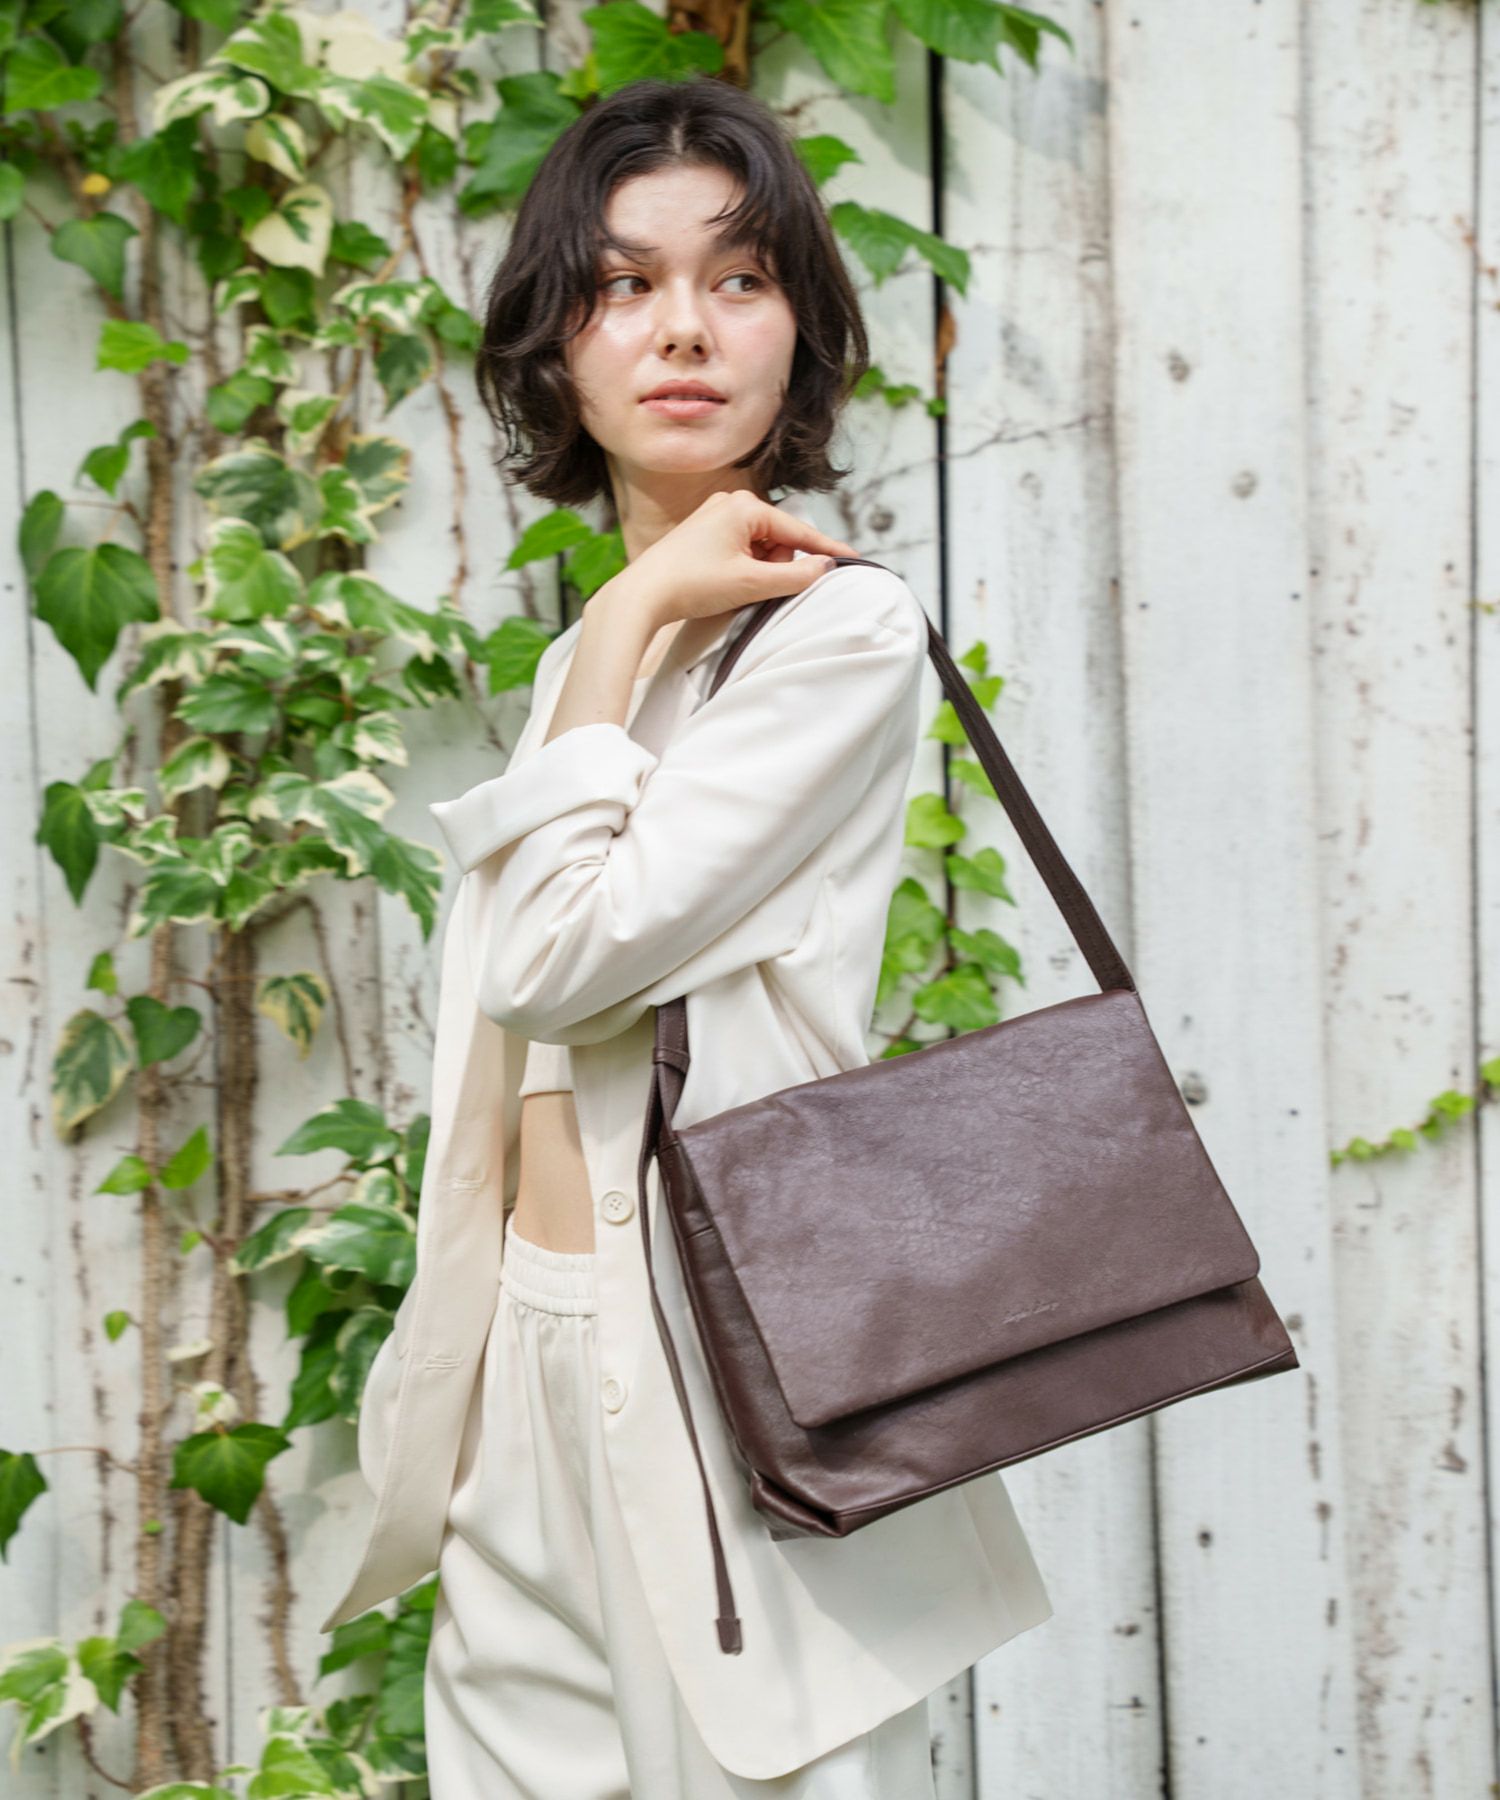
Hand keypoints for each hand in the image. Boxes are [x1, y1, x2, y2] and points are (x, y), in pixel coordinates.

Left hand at [609, 490, 860, 626]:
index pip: (798, 530)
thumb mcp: (750, 584)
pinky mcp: (703, 535)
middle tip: (756, 588)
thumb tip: (823, 568)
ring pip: (759, 547)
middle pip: (778, 539)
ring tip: (736, 588)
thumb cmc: (691, 584)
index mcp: (744, 506)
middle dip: (777, 566)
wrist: (641, 596)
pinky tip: (727, 585)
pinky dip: (744, 570)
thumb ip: (794, 577)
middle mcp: (730, 504)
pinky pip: (740, 550)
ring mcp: (715, 518)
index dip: (826, 550)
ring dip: (759, 571)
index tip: (853, 559)